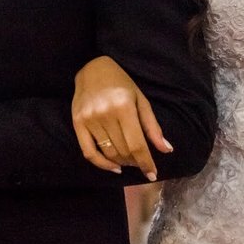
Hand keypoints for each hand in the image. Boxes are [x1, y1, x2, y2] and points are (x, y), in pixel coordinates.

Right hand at [72, 56, 171, 180]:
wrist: (92, 68)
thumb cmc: (121, 83)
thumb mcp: (141, 100)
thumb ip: (152, 126)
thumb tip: (166, 150)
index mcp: (124, 107)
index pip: (137, 144)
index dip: (146, 162)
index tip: (153, 174)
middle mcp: (105, 114)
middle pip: (123, 151)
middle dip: (135, 161)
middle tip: (141, 162)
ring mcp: (89, 119)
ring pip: (109, 153)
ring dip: (122, 162)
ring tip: (129, 161)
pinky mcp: (77, 123)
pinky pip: (88, 152)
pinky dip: (102, 164)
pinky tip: (114, 167)